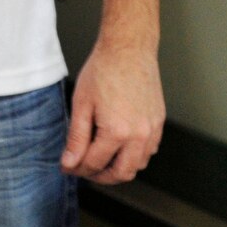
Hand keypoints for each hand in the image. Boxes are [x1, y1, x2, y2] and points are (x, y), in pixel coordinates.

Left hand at [62, 42, 163, 182]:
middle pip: (122, 173)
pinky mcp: (159, 122)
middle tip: (84, 171)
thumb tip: (70, 162)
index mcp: (117, 131)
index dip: (77, 168)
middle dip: (100, 176)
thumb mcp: (81, 105)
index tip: (67, 167)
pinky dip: (135, 156)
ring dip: (120, 168)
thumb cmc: (103, 71)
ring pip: (139, 165)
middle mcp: (140, 135)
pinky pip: (150, 150)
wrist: (128, 50)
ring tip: (100, 160)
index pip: (94, 163)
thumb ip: (76, 138)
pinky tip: (119, 147)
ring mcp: (153, 130)